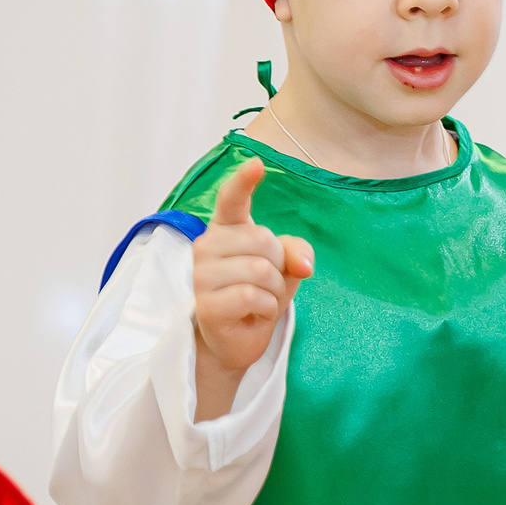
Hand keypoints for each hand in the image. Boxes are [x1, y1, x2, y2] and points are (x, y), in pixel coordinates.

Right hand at [190, 159, 313, 417]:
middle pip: (263, 241)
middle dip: (279, 266)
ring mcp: (202, 275)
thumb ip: (297, 253)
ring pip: (261, 270)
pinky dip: (266, 308)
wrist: (234, 340)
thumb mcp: (284, 268)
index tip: (257, 164)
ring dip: (274, 291)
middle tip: (267, 285)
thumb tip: (303, 265)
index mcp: (225, 230)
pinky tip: (254, 314)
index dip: (244, 181)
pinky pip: (253, 296)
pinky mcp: (206, 304)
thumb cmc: (257, 294)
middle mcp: (207, 246)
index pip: (232, 200)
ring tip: (261, 301)